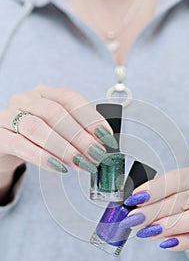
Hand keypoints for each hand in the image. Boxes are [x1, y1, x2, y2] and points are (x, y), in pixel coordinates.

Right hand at [0, 85, 116, 174]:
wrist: (3, 145)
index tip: (106, 137)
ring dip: (63, 147)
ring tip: (80, 163)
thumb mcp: (55, 128)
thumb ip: (75, 133)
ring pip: (37, 127)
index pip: (70, 99)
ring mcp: (8, 115)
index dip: (90, 117)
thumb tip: (101, 146)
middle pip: (55, 113)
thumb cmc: (34, 137)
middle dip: (80, 136)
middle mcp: (25, 99)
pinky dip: (42, 157)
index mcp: (44, 93)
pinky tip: (58, 167)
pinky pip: (20, 144)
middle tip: (96, 155)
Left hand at [123, 167, 188, 254]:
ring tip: (149, 231)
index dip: (154, 189)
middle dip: (155, 210)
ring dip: (170, 224)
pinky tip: (166, 243)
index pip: (176, 179)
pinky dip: (183, 241)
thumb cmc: (184, 208)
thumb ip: (154, 199)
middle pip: (183, 199)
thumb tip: (130, 204)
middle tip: (135, 218)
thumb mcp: (170, 197)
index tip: (135, 198)